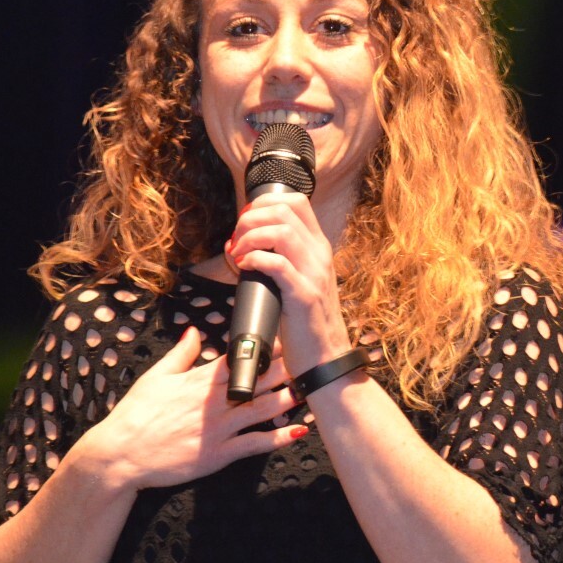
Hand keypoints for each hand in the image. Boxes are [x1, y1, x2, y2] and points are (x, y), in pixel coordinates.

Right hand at [76, 327, 305, 493]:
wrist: (120, 455)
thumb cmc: (135, 415)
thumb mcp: (155, 377)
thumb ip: (181, 354)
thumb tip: (195, 331)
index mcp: (199, 381)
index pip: (238, 358)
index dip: (264, 347)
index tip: (283, 336)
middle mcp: (214, 402)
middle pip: (257, 381)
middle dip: (284, 369)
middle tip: (308, 358)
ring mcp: (218, 429)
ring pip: (262, 410)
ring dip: (288, 399)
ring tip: (310, 389)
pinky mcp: (218, 454)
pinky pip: (254, 445)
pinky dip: (277, 438)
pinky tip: (297, 431)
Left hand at [227, 192, 354, 373]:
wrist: (326, 359)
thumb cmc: (305, 324)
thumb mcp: (299, 282)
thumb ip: (280, 261)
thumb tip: (241, 247)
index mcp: (318, 248)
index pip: (297, 202)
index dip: (265, 202)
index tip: (246, 220)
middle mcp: (319, 255)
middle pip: (285, 210)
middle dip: (252, 217)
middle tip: (237, 237)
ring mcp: (314, 273)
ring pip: (281, 231)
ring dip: (250, 237)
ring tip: (238, 253)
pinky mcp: (303, 295)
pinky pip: (277, 264)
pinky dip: (255, 259)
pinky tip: (244, 267)